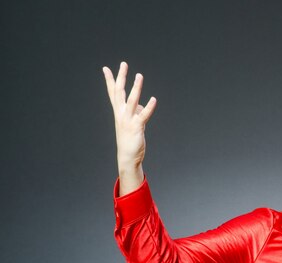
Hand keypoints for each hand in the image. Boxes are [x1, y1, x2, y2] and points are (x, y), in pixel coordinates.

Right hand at [103, 62, 156, 194]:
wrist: (127, 157)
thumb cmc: (130, 140)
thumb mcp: (133, 123)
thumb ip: (137, 112)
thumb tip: (143, 105)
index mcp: (119, 112)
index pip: (113, 93)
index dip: (109, 80)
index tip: (106, 68)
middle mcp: (121, 114)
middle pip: (120, 92)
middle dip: (121, 77)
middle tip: (123, 64)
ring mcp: (128, 120)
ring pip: (132, 100)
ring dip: (136, 87)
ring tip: (139, 75)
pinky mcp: (137, 127)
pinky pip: (143, 115)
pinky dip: (149, 107)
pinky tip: (154, 99)